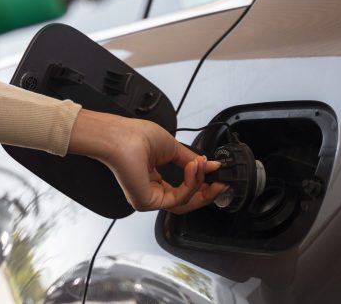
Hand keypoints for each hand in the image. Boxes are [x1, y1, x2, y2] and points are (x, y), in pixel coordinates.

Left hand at [68, 109, 226, 213]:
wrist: (119, 136)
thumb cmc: (134, 136)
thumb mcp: (172, 147)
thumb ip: (191, 160)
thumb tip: (210, 165)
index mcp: (154, 179)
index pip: (182, 190)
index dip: (202, 184)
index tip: (217, 176)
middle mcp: (151, 191)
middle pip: (186, 201)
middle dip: (206, 191)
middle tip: (221, 181)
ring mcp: (148, 199)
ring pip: (184, 203)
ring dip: (199, 184)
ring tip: (203, 166)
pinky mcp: (147, 202)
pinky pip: (178, 199)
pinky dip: (190, 184)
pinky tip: (193, 169)